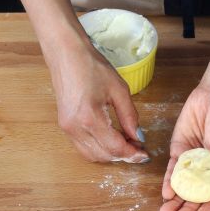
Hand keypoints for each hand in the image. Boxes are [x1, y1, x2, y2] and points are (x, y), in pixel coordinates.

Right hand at [44, 28, 148, 162]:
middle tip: (138, 148)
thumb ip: (130, 116)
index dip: (132, 154)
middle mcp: (75, 128)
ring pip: (92, 155)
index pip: (115, 147)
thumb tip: (138, 137)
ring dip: (110, 155)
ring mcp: (67, 128)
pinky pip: (83, 147)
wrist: (66, 54)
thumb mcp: (119, 89)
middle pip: (104, 156)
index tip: (145, 153)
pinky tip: (111, 139)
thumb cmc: (92, 66)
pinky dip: (98, 149)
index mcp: (90, 118)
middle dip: (123, 156)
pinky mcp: (64, 126)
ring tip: (126, 144)